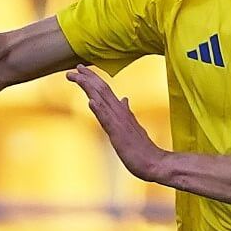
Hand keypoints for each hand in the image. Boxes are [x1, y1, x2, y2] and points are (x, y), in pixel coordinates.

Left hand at [67, 64, 165, 180]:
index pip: (106, 91)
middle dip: (88, 78)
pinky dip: (99, 110)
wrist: (155, 163)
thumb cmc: (143, 149)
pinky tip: (91, 101)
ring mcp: (119, 123)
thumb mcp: (133, 127)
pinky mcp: (119, 135)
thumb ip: (127, 112)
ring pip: (103, 100)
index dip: (93, 79)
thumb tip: (124, 99)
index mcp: (122, 112)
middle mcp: (120, 113)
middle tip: (76, 67)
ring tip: (79, 76)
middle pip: (102, 90)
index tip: (81, 70)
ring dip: (90, 87)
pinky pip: (107, 121)